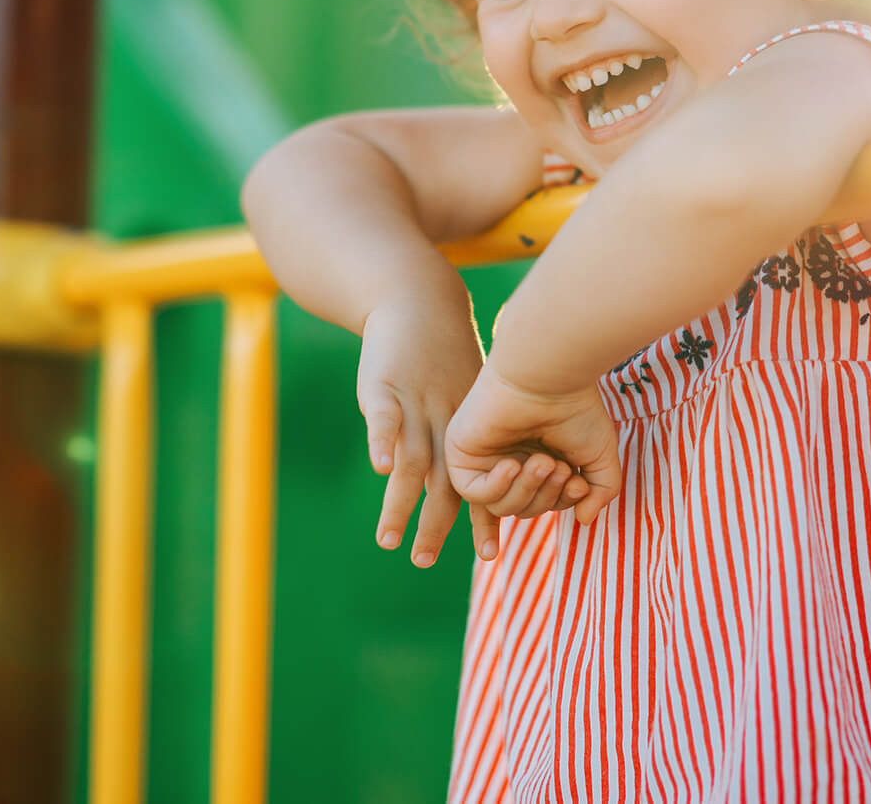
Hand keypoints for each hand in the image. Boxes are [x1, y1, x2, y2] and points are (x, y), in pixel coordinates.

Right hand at [355, 293, 486, 567]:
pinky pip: (385, 417)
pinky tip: (380, 466)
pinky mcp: (384, 387)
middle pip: (442, 483)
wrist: (419, 306)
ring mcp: (414, 407)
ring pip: (411, 460)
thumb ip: (464, 441)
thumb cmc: (442, 361)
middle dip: (434, 526)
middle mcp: (443, 426)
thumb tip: (471, 489)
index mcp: (465, 433)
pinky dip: (382, 440)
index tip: (490, 557)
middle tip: (422, 563)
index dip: (485, 519)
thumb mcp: (463, 397)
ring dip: (401, 502)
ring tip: (389, 539)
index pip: (477, 484)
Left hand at [445, 367, 621, 557]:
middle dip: (545, 496)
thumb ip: (600, 491)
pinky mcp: (460, 453)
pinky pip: (473, 493)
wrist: (546, 376)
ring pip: (499, 506)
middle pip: (523, 509)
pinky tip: (513, 464)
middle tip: (559, 469)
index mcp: (535, 460)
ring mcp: (483, 457)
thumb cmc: (575, 407)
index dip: (560, 502)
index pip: (542, 503)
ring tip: (543, 462)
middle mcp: (508, 459)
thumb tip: (584, 520)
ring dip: (526, 490)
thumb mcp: (598, 455)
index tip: (579, 484)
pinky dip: (497, 486)